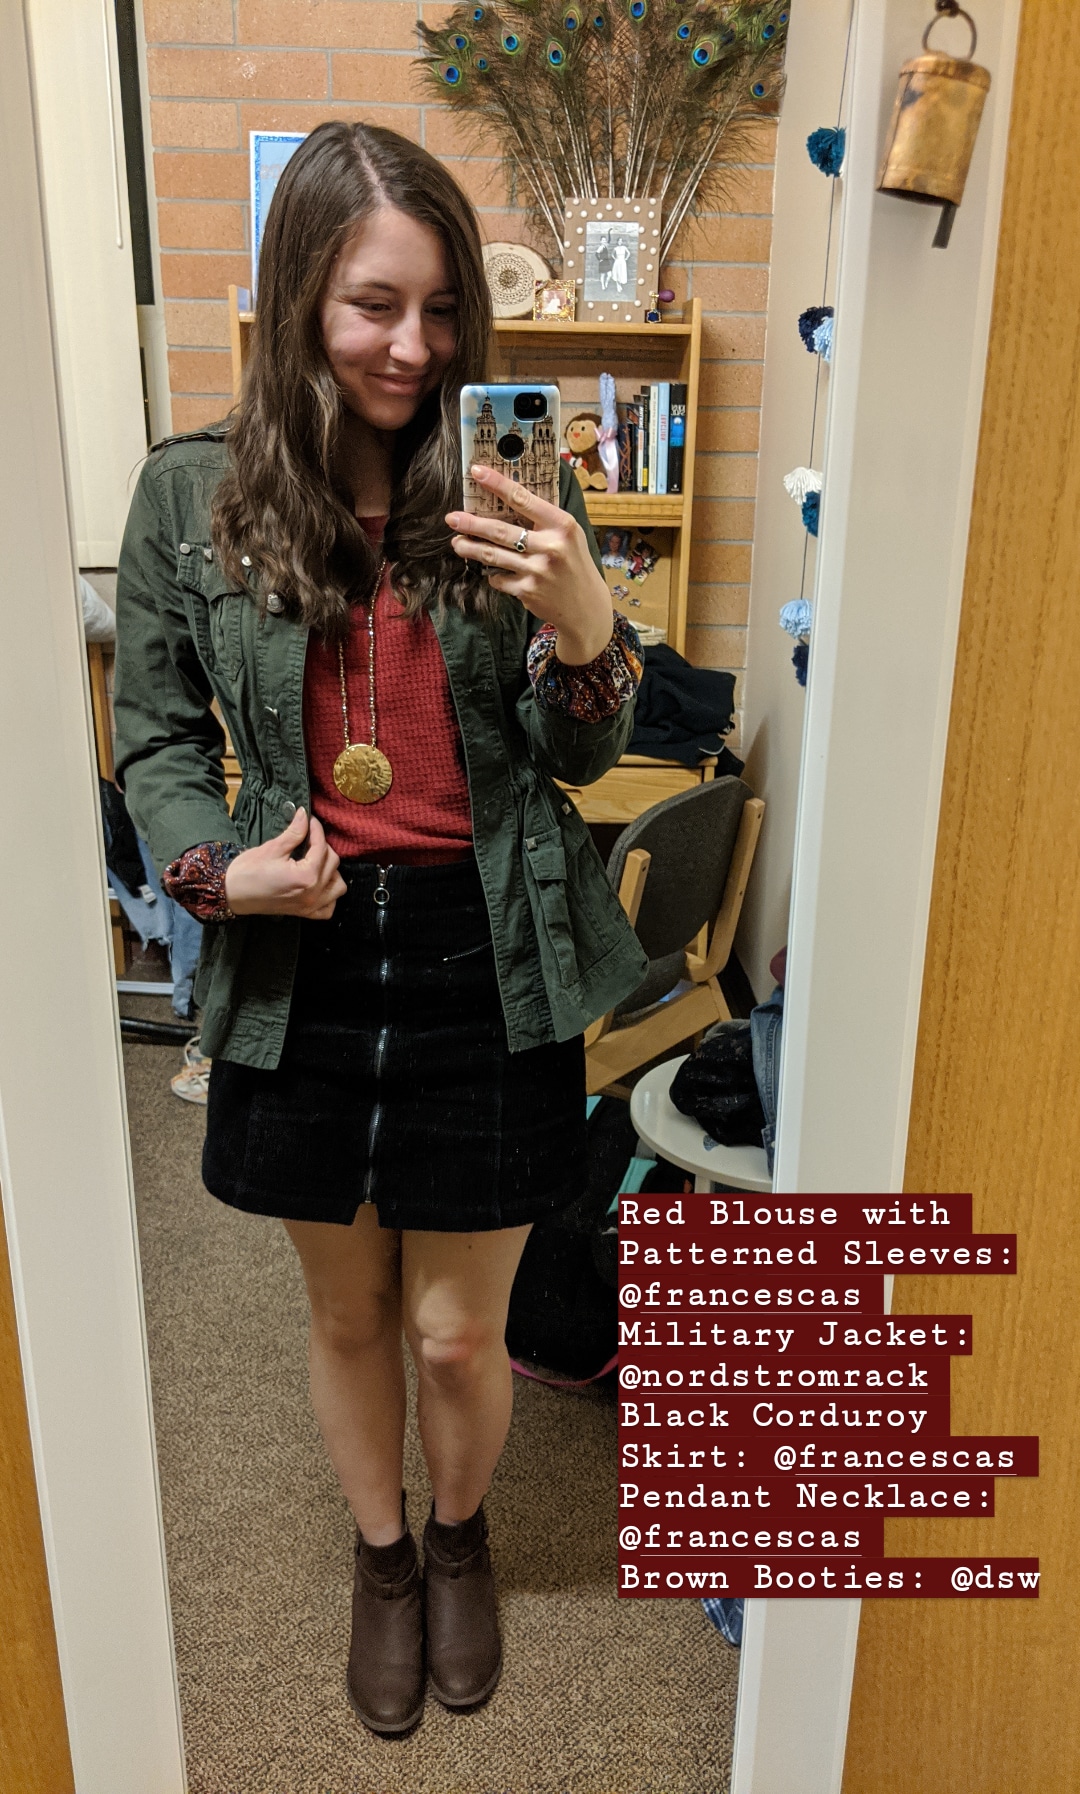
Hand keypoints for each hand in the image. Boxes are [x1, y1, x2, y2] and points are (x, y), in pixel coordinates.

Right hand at [224, 808, 345, 918]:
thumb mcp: (272, 848)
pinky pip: (329, 908)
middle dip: (323, 847)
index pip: (321, 848)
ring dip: (331, 871)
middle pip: (333, 863)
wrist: (231, 894)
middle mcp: (313, 894)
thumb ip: (294, 832)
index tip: (309, 819)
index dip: (316, 829)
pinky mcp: (305, 913)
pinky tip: (319, 884)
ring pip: (338, 886)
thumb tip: (304, 814)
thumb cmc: (248, 872)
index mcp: (306, 877)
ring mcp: (311, 906)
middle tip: (308, 837)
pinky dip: (329, 896)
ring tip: (316, 861)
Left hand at [446, 465, 613, 664]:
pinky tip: (490, 571)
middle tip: (452, 518)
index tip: (476, 472)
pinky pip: (499, 578)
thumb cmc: (574, 562)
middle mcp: (550, 547)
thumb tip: (507, 497)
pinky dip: (493, 574)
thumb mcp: (569, 534)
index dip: (497, 484)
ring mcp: (537, 571)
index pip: (522, 499)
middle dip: (471, 524)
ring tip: (457, 543)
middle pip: (500, 531)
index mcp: (562, 525)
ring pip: (493, 556)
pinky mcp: (527, 592)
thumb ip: (543, 518)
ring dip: (470, 549)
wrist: (586, 606)